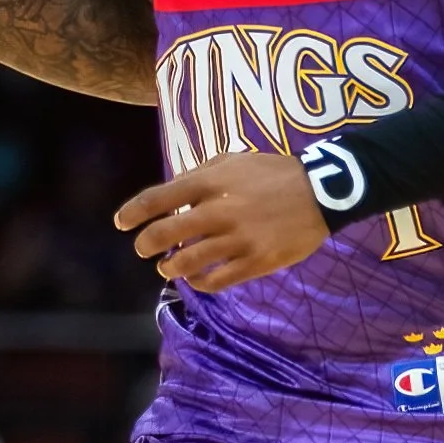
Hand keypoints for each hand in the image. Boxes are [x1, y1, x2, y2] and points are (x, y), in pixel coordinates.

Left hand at [115, 150, 329, 291]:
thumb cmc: (273, 172)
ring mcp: (238, 239)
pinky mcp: (256, 262)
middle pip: (164, 235)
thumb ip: (200, 175)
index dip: (133, 213)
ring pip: (187, 263)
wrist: (322, 191)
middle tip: (143, 249)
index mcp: (212, 181)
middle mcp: (220, 211)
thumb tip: (171, 194)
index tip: (121, 223)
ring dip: (170, 268)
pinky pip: (217, 281)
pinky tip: (198, 279)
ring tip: (168, 267)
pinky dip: (200, 282)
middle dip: (146, 245)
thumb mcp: (235, 160)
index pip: (158, 198)